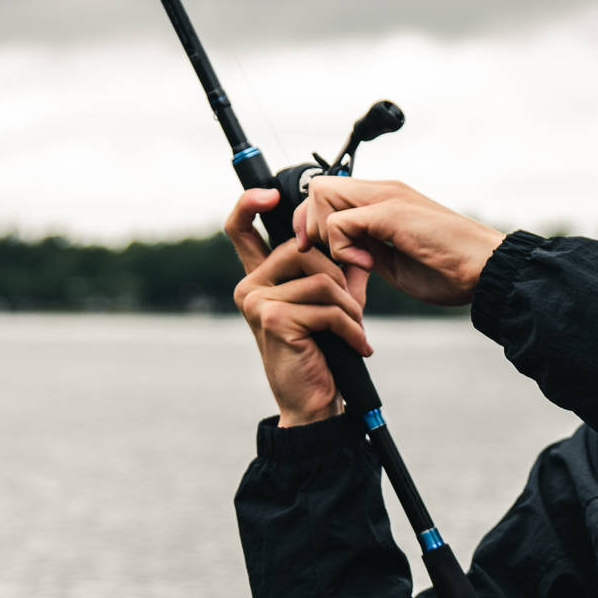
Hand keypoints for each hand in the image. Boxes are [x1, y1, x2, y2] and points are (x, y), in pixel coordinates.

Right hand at [225, 188, 371, 426]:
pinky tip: (357, 346)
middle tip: (356, 308)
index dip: (250, 203)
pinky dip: (350, 327)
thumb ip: (330, 269)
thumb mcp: (325, 303)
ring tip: (356, 330)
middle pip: (302, 249)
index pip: (241, 229)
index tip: (274, 194)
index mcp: (258, 278)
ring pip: (321, 279)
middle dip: (340, 275)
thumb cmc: (323, 352)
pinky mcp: (273, 319)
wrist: (315, 403)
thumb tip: (351, 236)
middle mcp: (249, 286)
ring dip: (350, 306)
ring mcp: (256, 302)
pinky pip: (326, 307)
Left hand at [293, 177, 505, 307]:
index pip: (328, 194)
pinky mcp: (390, 212)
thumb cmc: (449, 270)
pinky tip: (368, 265)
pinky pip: (339, 222)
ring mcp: (387, 198)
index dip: (313, 223)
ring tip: (355, 261)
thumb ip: (368, 252)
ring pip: (322, 194)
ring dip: (326, 234)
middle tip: (336, 259)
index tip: (321, 254)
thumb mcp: (395, 262)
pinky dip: (343, 249)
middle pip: (318, 188)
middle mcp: (383, 191)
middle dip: (312, 227)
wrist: (484, 270)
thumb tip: (345, 255)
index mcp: (384, 201)